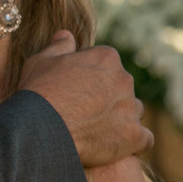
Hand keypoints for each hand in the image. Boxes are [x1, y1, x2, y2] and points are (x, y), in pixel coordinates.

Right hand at [18, 31, 151, 166]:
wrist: (39, 128)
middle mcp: (124, 79)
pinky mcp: (134, 135)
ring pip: (133, 112)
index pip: (107, 65)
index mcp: (106, 57)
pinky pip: (143, 139)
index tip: (75, 89)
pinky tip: (115, 146)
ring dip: (120, 118)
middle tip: (83, 111)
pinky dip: (132, 143)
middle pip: (121, 88)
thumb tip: (66, 35)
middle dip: (107, 97)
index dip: (90, 77)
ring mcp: (131, 108)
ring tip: (96, 130)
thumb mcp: (41, 61)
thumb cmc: (38, 92)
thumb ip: (59, 46)